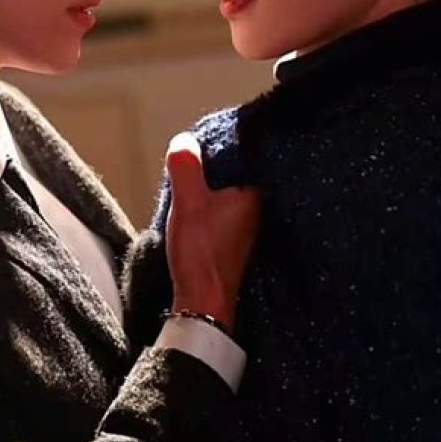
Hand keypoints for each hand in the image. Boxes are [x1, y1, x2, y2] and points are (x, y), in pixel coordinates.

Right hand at [165, 132, 260, 334]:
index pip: (242, 154)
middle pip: (233, 173)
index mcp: (254, 194)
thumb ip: (186, 167)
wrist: (202, 301)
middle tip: (187, 161)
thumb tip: (184, 141)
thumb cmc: (201, 252)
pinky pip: (221, 210)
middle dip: (210, 166)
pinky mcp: (234, 240)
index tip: (200, 140)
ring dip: (207, 187)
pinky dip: (208, 205)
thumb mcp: (188, 202)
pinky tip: (192, 209)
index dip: (219, 144)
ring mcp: (247, 225)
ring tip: (185, 183)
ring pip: (226, 192)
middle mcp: (256, 208)